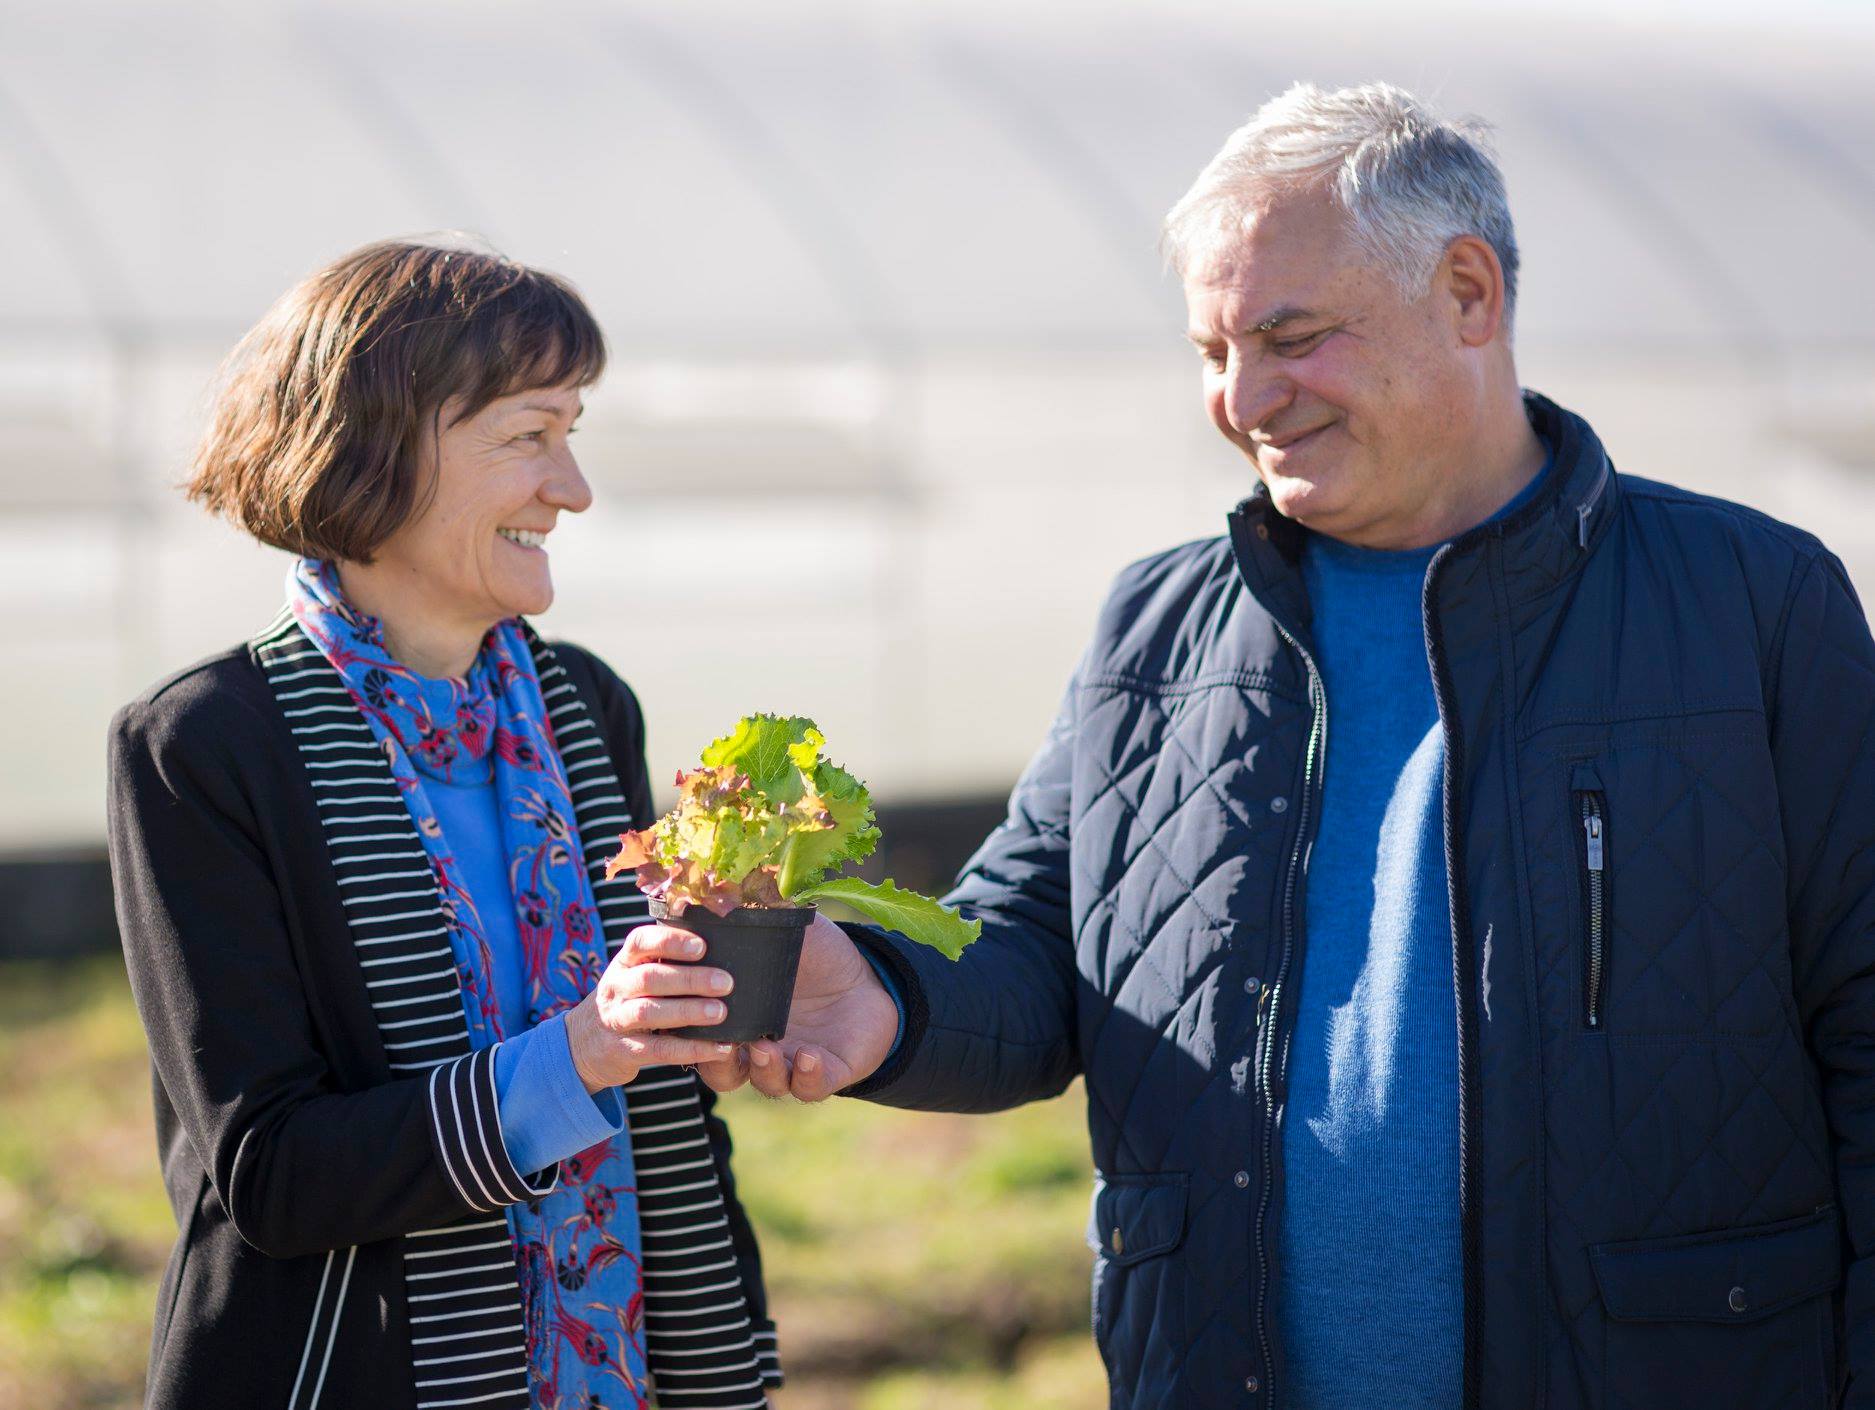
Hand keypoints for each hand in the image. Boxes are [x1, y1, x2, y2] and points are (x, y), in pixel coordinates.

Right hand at [564, 924, 738, 1091]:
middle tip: (725, 982)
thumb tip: (722, 950)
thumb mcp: (633, 977)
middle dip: (690, 979)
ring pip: (649, 1012)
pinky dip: (691, 1048)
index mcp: (623, 963)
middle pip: (650, 978)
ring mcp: (616, 1020)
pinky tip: (719, 1048)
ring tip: (720, 1012)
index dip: (670, 941)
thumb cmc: (625, 1002)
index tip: (702, 946)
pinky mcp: (623, 1051)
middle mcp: (616, 988)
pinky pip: (659, 1049)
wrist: (582, 1045)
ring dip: (688, 1011)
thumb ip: (664, 964)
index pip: (640, 942)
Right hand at [702, 913, 900, 1102]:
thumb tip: (719, 890)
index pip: (699, 1033)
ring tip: (765, 1046)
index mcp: (740, 1015)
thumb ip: (754, 918)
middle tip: (725, 1039)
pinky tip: (809, 1056)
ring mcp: (792, 1062)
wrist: (870, 972)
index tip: (689, 1007)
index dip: (688, 1028)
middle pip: (723, 1071)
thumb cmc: (817, 952)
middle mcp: (759, 1046)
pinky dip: (807, 1078)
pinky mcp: (827, 1073)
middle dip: (718, 1062)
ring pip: (766, 1083)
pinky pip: (810, 1088)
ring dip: (762, 1069)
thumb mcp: (785, 931)